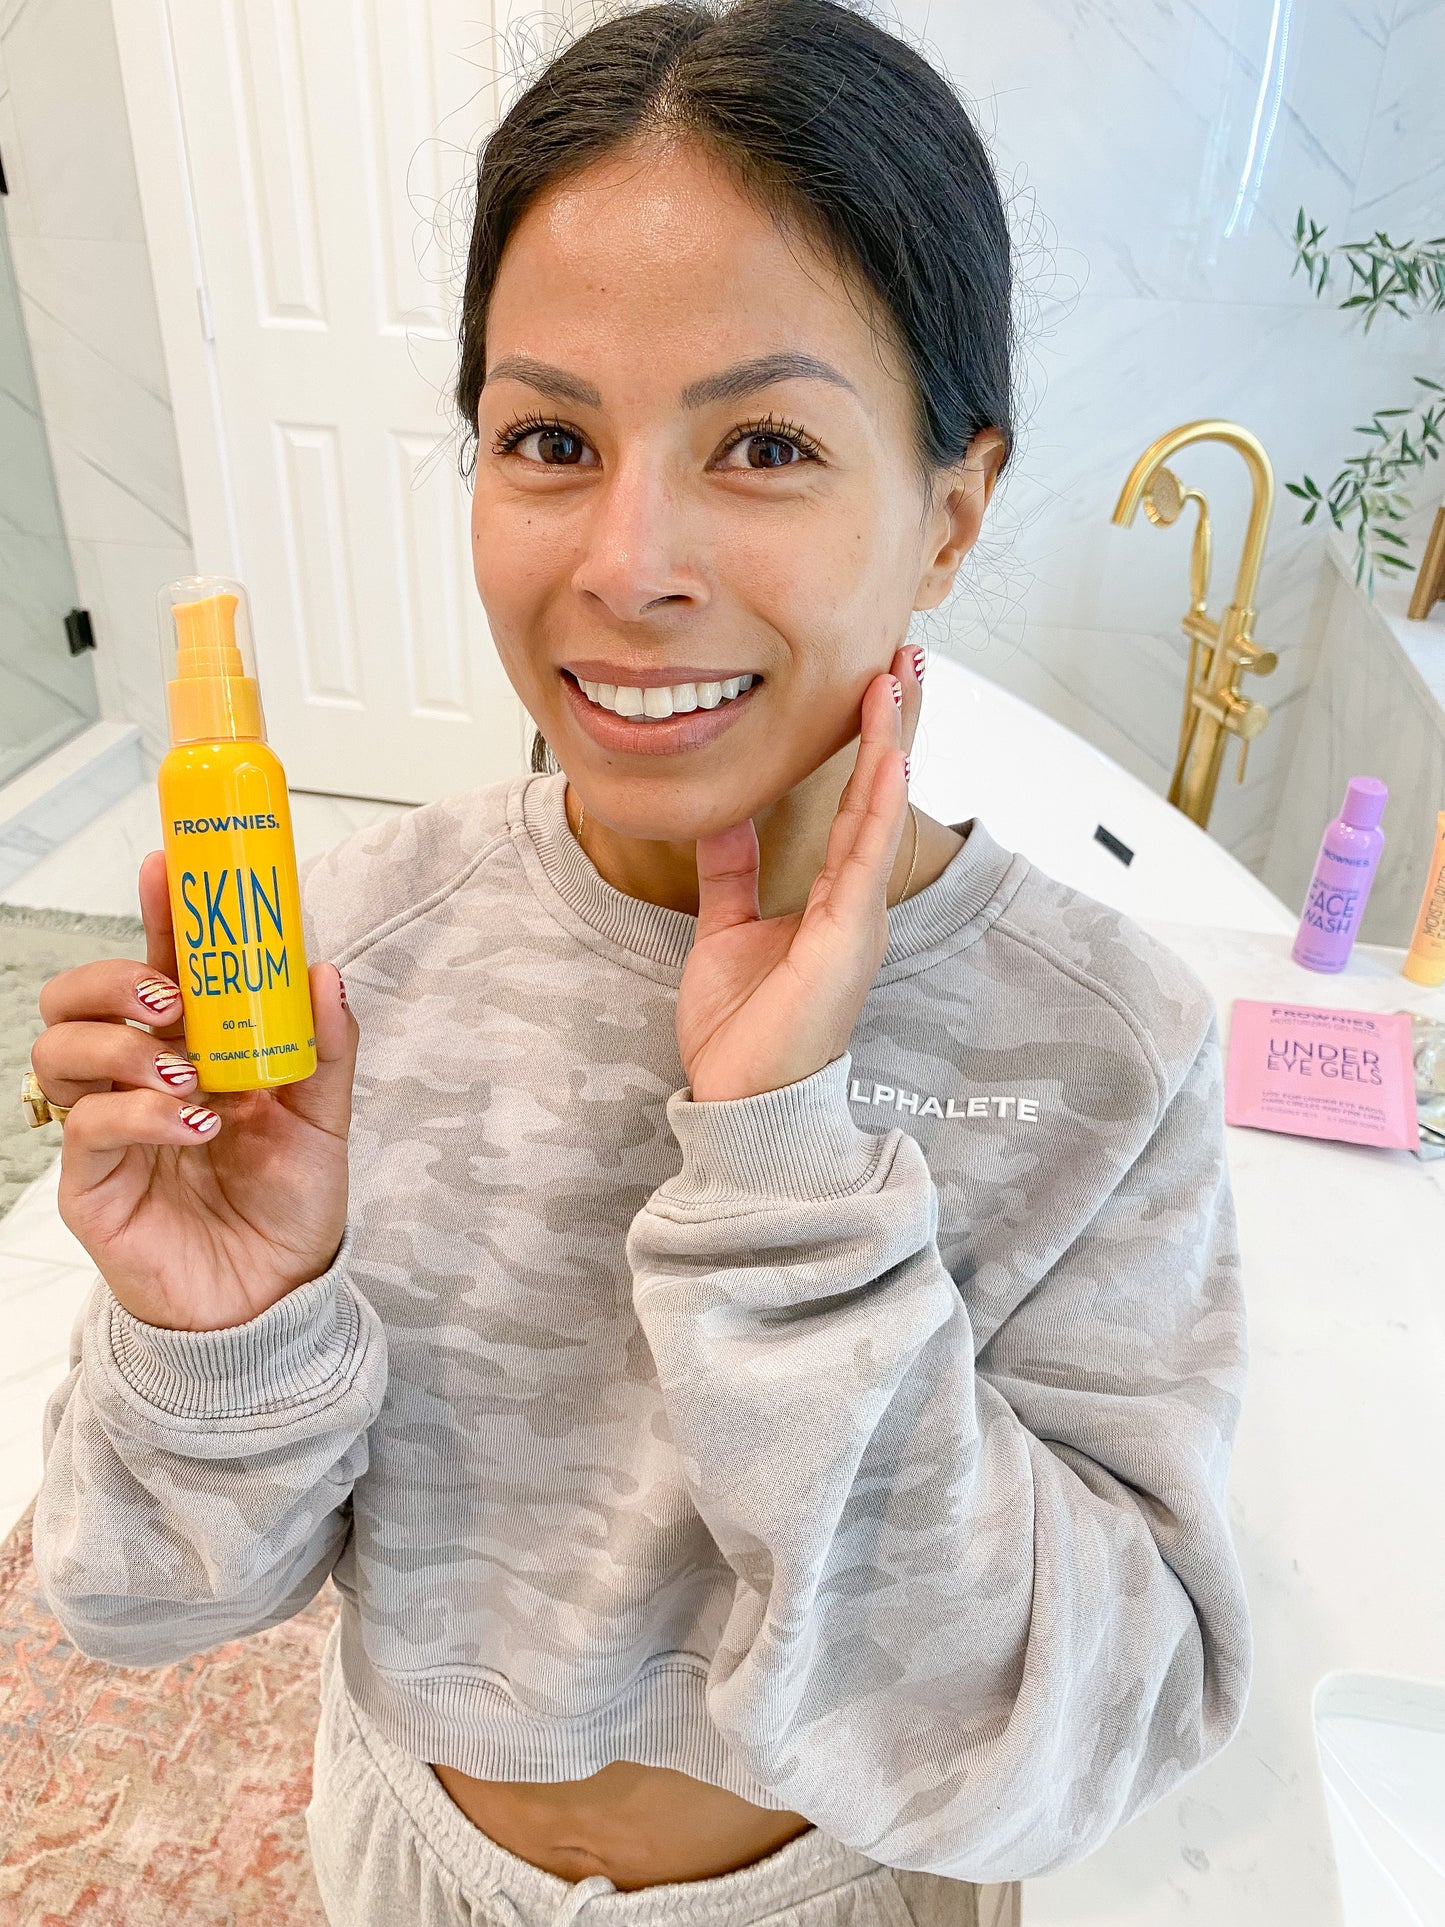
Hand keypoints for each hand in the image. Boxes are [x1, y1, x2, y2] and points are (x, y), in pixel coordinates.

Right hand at [31, 850, 355, 1332]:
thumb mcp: (325, 1116)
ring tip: (183, 1071)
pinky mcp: (91, 1182)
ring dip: (121, 1045)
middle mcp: (137, 1077)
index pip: (157, 963)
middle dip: (113, 977)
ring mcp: (105, 1126)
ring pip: (60, 1050)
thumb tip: (323, 969)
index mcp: (190, 1047)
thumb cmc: (288, 1205)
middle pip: (79, 997)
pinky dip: (140, 1113)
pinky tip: (191, 1124)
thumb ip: (326, 1045)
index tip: (168, 866)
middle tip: (167, 994)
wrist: (275, 1297)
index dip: (157, 912)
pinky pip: (85, 1125)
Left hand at [676, 650, 912, 1103]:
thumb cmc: (742, 1035)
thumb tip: (724, 816)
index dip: (866, 745)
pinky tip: (888, 758)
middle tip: (906, 657)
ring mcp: (857, 920)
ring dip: (891, 743)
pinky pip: (864, 860)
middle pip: (879, 797)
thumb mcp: (725, 932)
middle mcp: (854, 904)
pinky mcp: (847, 940)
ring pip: (879, 814)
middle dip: (893, 725)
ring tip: (899, 681)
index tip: (872, 686)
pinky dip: (876, 805)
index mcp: (830, 902)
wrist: (741, 1103)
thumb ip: (730, 873)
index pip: (854, 805)